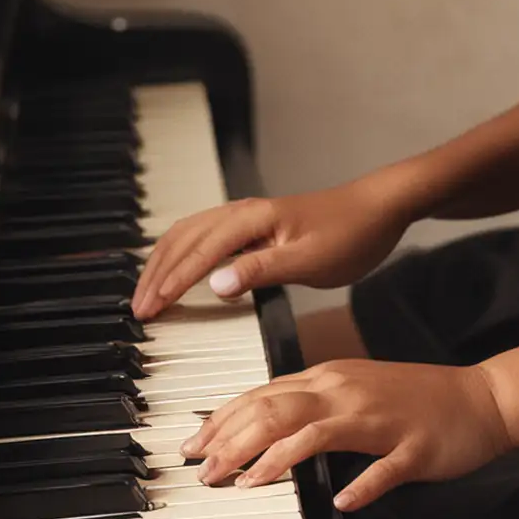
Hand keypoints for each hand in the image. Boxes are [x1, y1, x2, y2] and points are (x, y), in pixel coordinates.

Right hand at [131, 173, 412, 319]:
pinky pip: (208, 234)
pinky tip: (181, 269)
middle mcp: (246, 212)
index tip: (148, 311)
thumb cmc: (352, 233)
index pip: (199, 253)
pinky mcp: (258, 224)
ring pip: (192, 233)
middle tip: (138, 310)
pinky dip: (184, 252)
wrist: (380, 207)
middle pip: (185, 238)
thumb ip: (262, 270)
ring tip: (149, 292)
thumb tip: (215, 284)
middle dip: (157, 273)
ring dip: (166, 260)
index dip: (171, 283)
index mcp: (254, 219)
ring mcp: (250, 215)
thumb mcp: (311, 260)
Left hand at [181, 357, 513, 511]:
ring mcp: (382, 418)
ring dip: (277, 458)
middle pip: (280, 408)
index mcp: (334, 378)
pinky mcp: (413, 447)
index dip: (223, 419)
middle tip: (203, 471)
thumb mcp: (353, 391)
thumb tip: (256, 423)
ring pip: (319, 432)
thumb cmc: (413, 399)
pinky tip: (342, 501)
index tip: (191, 445)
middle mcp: (350, 392)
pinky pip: (383, 468)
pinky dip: (360, 485)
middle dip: (235, 440)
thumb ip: (308, 402)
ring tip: (247, 484)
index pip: (265, 393)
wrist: (481, 398)